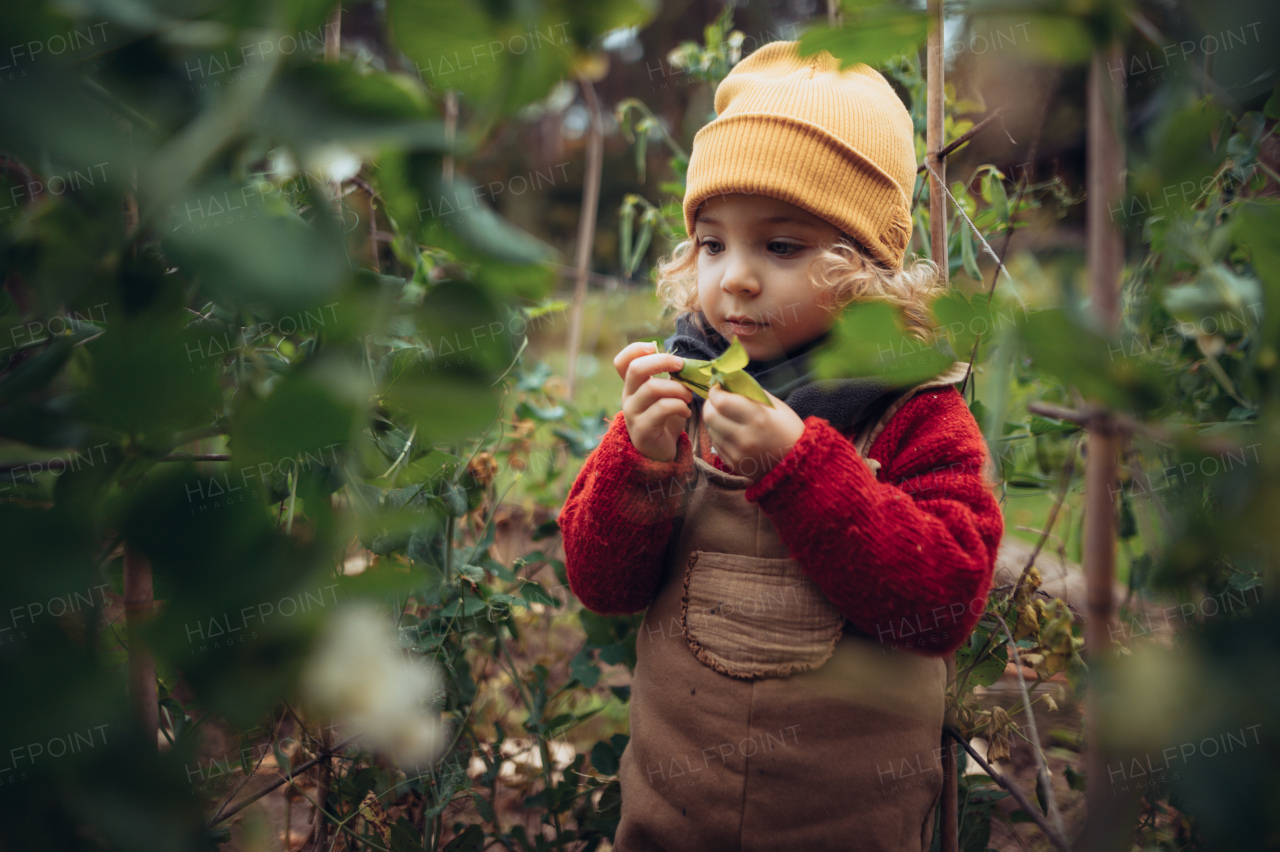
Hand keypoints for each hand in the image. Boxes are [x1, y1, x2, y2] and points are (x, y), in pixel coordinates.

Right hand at [615, 341, 693, 462]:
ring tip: (688, 396)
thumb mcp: (666, 395)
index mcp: (632, 386)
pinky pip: (662, 409)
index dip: (635, 349)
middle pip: (636, 369)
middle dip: (662, 361)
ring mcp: (633, 414)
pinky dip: (680, 406)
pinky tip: (686, 412)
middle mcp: (628, 397)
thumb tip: (686, 361)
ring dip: (677, 388)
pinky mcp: (642, 429)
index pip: (621, 362)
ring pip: (652, 388)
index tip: (654, 347)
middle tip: (681, 365)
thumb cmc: (665, 419)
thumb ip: (670, 377)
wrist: (660, 453)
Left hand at [703, 384, 804, 482]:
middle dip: (710, 404)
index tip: (718, 387)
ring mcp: (738, 453)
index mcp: (758, 418)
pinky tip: (731, 432)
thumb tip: (729, 381)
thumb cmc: (788, 429)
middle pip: (710, 416)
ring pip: (711, 430)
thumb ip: (751, 392)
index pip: (722, 401)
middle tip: (717, 400)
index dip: (715, 391)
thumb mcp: (775, 406)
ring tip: (726, 417)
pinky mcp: (734, 465)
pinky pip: (717, 445)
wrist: (797, 462)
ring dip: (715, 420)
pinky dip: (720, 435)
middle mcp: (745, 437)